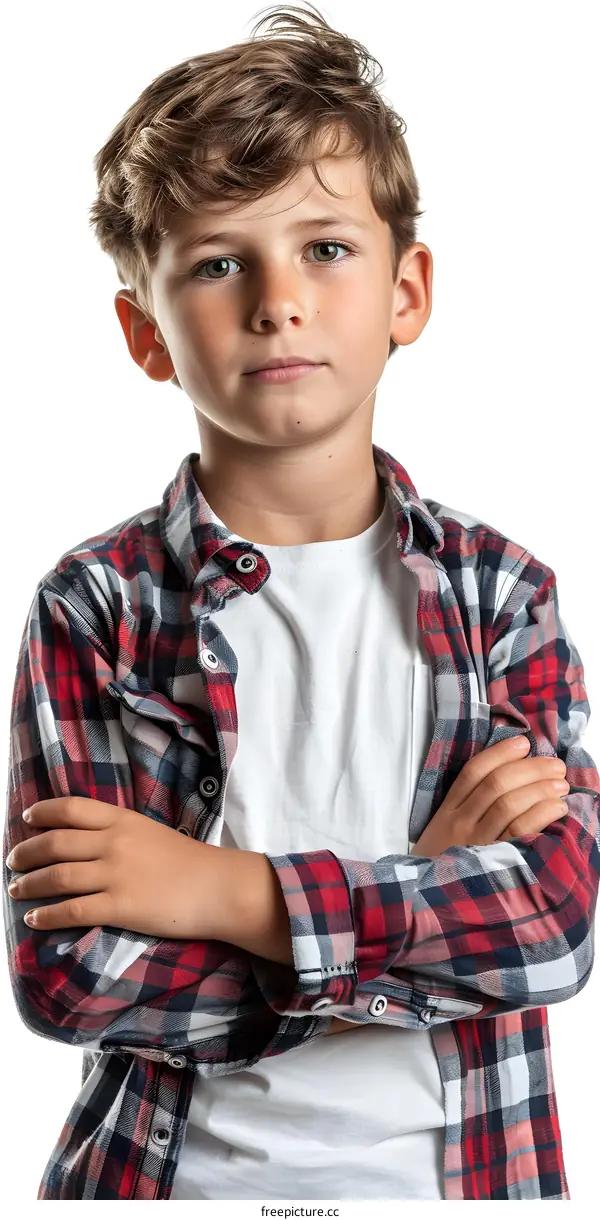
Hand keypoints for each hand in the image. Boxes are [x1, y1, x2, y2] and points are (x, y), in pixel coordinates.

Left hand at [5, 796, 226, 938]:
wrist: (218, 887)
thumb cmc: (189, 862)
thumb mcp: (150, 832)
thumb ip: (119, 832)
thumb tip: (85, 839)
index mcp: (123, 820)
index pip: (72, 809)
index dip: (43, 813)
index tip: (26, 819)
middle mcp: (115, 843)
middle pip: (56, 842)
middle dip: (26, 852)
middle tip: (13, 862)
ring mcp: (116, 875)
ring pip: (58, 876)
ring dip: (30, 884)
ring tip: (16, 890)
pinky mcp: (120, 906)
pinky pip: (73, 910)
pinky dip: (48, 915)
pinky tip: (35, 919)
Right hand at [411, 737, 568, 857]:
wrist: (431, 904)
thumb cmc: (447, 862)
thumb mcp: (447, 829)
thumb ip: (470, 804)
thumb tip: (513, 774)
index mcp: (448, 811)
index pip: (473, 771)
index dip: (500, 753)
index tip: (523, 743)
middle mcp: (460, 824)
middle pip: (496, 784)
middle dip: (530, 769)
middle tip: (555, 765)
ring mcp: (477, 844)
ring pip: (509, 804)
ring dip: (540, 789)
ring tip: (561, 784)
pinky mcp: (495, 862)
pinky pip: (520, 831)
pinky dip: (541, 813)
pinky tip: (557, 808)